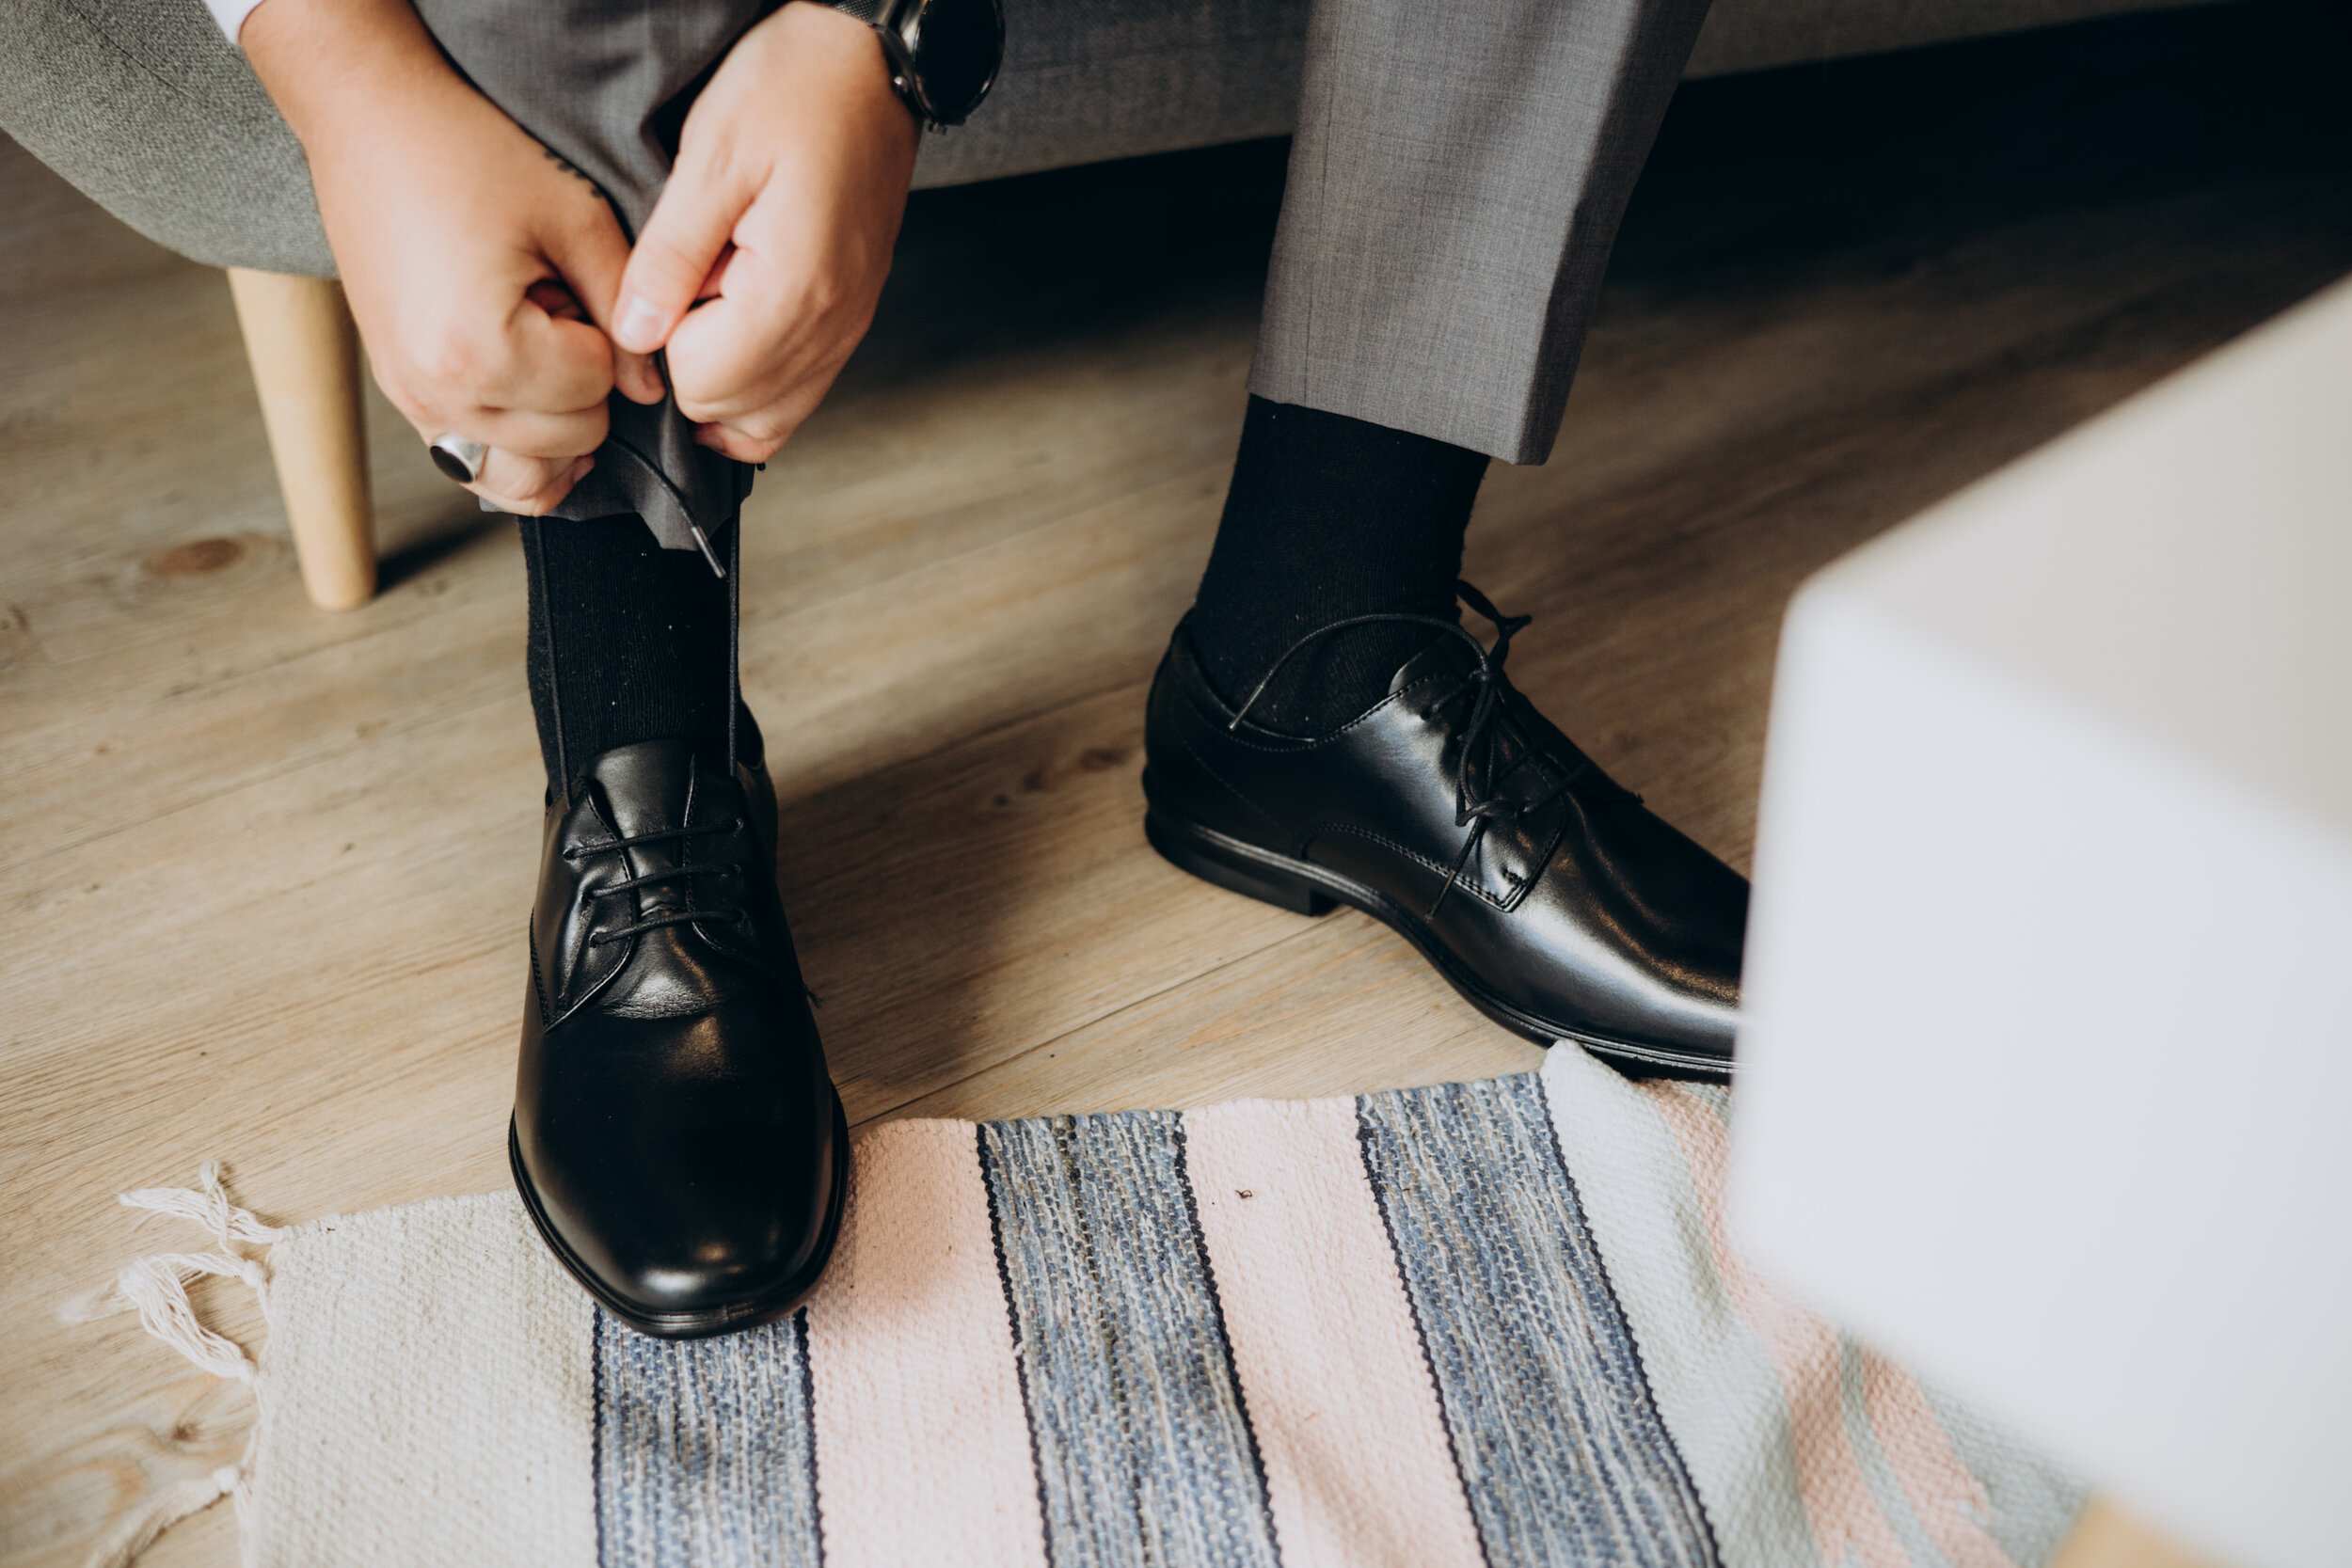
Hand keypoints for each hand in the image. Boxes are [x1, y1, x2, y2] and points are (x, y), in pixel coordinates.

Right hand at [243, 0, 664, 513]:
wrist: (367, 118)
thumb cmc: (465, 152)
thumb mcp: (574, 216)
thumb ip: (624, 305)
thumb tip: (650, 386)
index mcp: (479, 350)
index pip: (595, 391)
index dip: (606, 340)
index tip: (572, 287)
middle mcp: (436, 392)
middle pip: (567, 442)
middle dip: (582, 386)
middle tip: (554, 311)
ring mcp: (410, 401)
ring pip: (524, 476)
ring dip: (554, 427)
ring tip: (542, 354)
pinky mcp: (400, 395)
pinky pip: (476, 466)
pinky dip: (516, 446)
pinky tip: (526, 392)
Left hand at [611, 2, 920, 462]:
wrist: (874, 66)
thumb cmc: (797, 89)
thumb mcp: (713, 156)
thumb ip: (669, 256)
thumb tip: (634, 333)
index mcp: (796, 290)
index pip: (702, 383)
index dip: (661, 344)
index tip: (661, 283)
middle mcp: (832, 326)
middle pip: (731, 411)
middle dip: (688, 364)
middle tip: (683, 286)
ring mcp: (847, 330)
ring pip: (767, 419)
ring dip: (721, 379)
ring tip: (706, 306)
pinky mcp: (849, 321)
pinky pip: (798, 395)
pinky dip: (756, 382)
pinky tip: (732, 327)